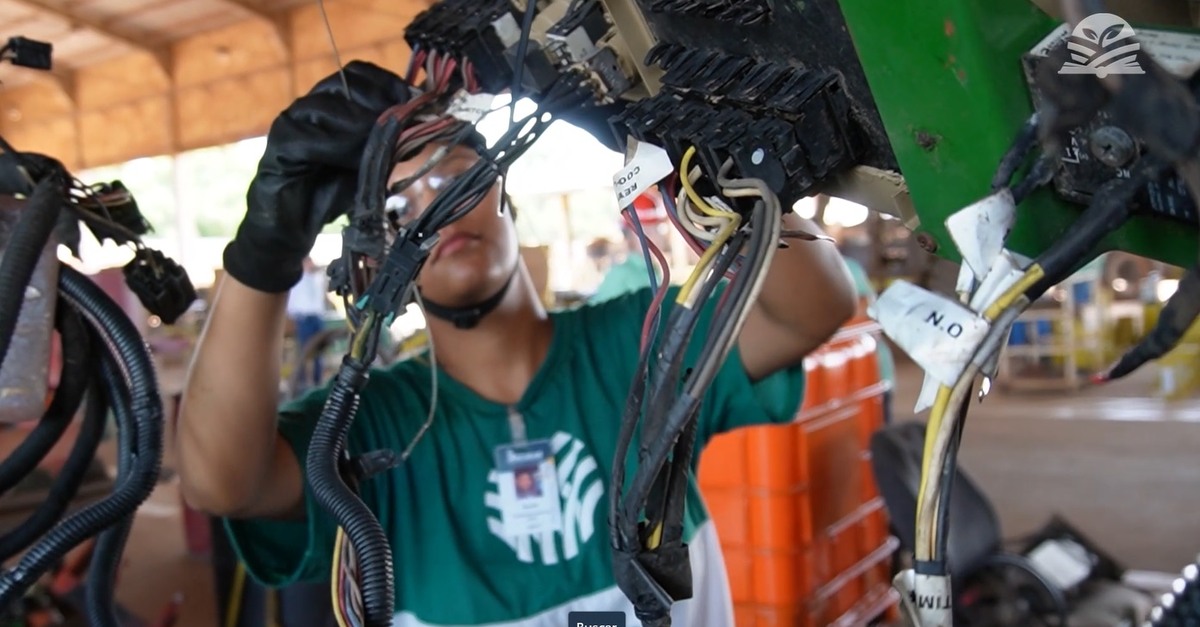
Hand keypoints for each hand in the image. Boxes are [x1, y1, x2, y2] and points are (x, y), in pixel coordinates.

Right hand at [223, 61, 413, 292]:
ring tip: (383, 145)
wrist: (296, 224)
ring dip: (362, 124)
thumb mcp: (371, 162)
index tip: (414, 99)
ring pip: (329, 106)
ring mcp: (291, 121)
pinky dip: (338, 146)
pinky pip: (309, 136)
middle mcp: (310, 104)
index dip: (388, 82)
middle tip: (403, 124)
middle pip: (346, 83)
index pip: (359, 72)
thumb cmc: (332, 190)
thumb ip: (391, 140)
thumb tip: (425, 122)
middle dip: (380, 102)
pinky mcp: (279, 144)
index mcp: (332, 102)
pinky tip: (355, 161)